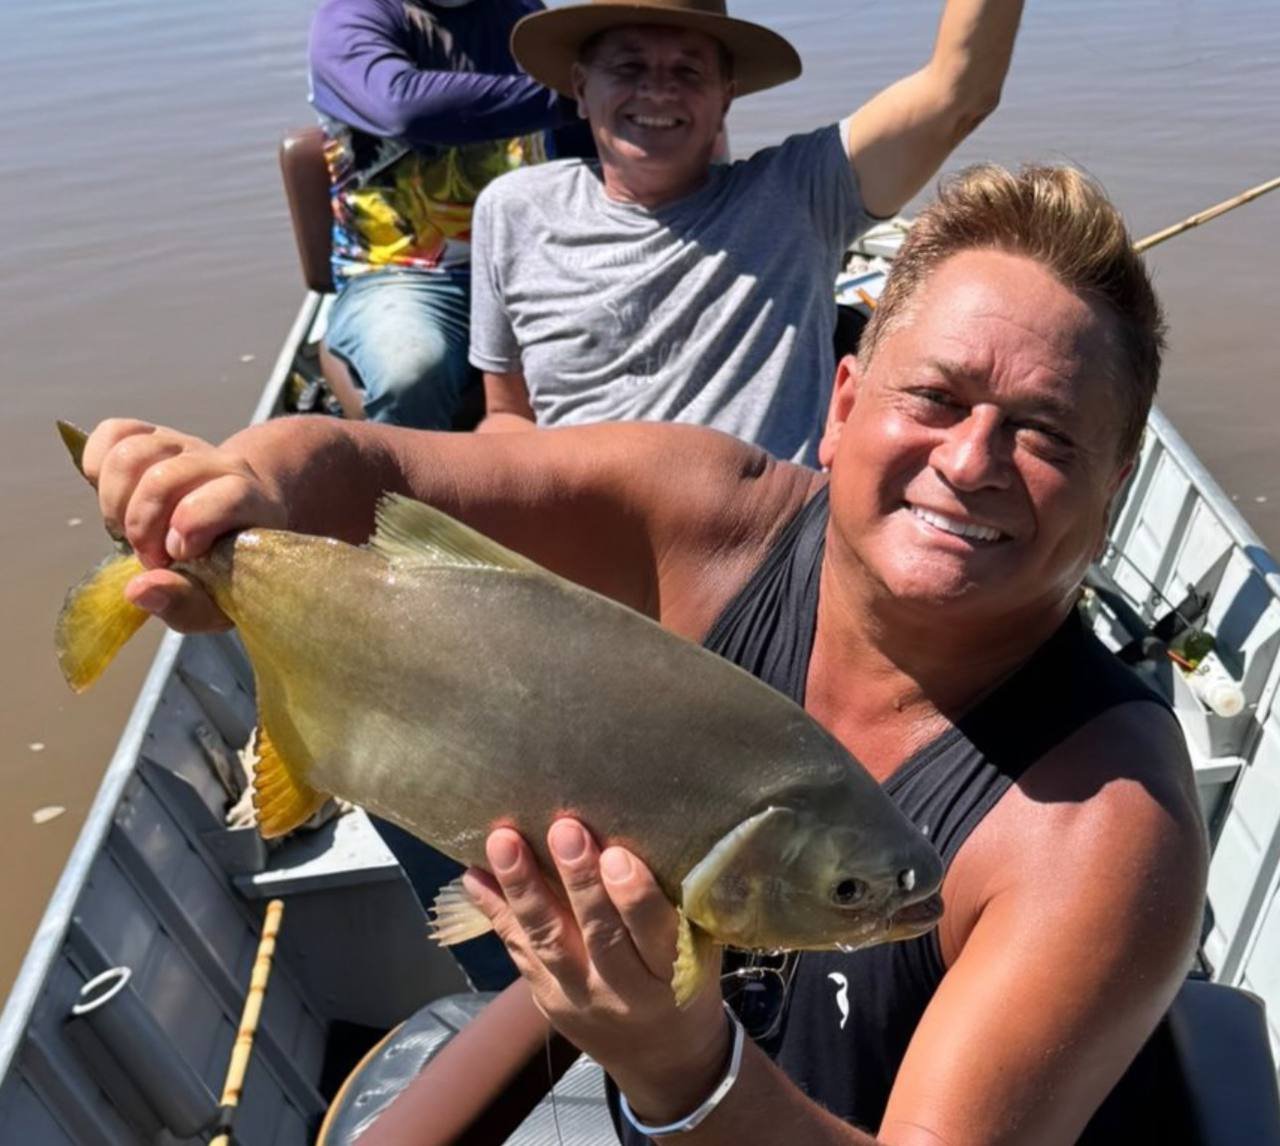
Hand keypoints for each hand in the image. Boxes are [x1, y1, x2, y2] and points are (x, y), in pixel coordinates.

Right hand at [83, 418, 286, 630]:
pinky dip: (99, 468)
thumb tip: (139, 589)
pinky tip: (115, 502)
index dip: (194, 525)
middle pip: (162, 478)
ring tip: (130, 533)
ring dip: (115, 504)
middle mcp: (222, 465)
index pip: (228, 497)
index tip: (179, 556)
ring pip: (131, 454)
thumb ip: (185, 603)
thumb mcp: (217, 603)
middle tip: (150, 556)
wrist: (237, 526)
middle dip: (142, 527)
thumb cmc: (228, 570)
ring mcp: (187, 446)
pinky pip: (113, 433)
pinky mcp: (154, 436)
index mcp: (252, 503)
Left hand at [463, 818, 730, 1119]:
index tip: (617, 855)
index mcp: (671, 974)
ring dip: (523, 888)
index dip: (635, 897)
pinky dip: (494, 909)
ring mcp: (577, 996)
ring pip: (547, 940)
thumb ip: (675, 905)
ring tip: (504, 842)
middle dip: (579, 880)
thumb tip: (644, 832)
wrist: (661, 1058)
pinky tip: (474, 874)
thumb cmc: (684, 982)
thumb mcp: (698, 950)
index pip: (655, 933)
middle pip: (598, 934)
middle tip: (564, 830)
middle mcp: (622, 990)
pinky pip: (517, 950)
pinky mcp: (545, 997)